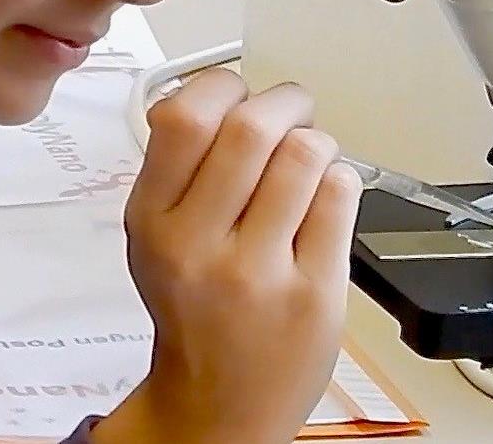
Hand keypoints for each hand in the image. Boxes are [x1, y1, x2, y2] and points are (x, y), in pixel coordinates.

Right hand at [93, 69, 362, 443]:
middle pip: (252, 128)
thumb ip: (176, 167)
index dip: (222, 86)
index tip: (236, 93)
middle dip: (285, 102)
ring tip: (308, 161)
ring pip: (305, 155)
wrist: (218, 405)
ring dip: (316, 142)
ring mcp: (258, 272)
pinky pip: (340, 195)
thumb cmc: (194, 312)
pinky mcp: (314, 293)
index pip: (184, 118)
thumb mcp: (154, 236)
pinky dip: (339, 180)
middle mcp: (199, 246)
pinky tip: (323, 200)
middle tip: (292, 111)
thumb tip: (215, 91)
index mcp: (153, 220)